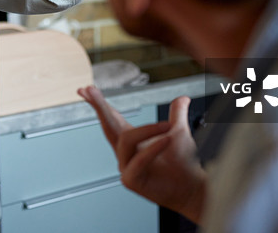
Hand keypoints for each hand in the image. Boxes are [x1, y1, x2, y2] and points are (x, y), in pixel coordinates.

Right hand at [77, 86, 205, 223]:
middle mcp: (125, 153)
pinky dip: (153, 149)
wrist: (191, 188)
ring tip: (168, 127)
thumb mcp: (178, 132)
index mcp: (131, 141)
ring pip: (127, 140)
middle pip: (108, 125)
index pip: (111, 118)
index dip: (99, 104)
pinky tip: (166, 141)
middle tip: (90, 90)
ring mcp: (125, 167)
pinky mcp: (132, 180)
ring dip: (148, 130)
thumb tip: (182, 99)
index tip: (85, 89)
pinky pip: (139, 160)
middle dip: (99, 106)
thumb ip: (177, 115)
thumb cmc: (182, 165)